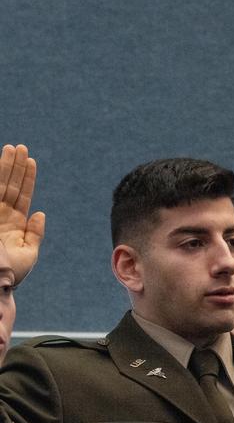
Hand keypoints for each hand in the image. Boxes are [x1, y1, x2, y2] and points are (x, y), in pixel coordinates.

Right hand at [0, 144, 44, 282]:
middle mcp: (2, 216)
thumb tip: (40, 213)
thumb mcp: (28, 254)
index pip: (22, 196)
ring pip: (0, 185)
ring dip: (6, 166)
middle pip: (10, 185)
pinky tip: (1, 164)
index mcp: (14, 225)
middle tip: (21, 147)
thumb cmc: (10, 275)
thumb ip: (35, 234)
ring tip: (12, 148)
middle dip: (15, 167)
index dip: (27, 179)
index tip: (31, 161)